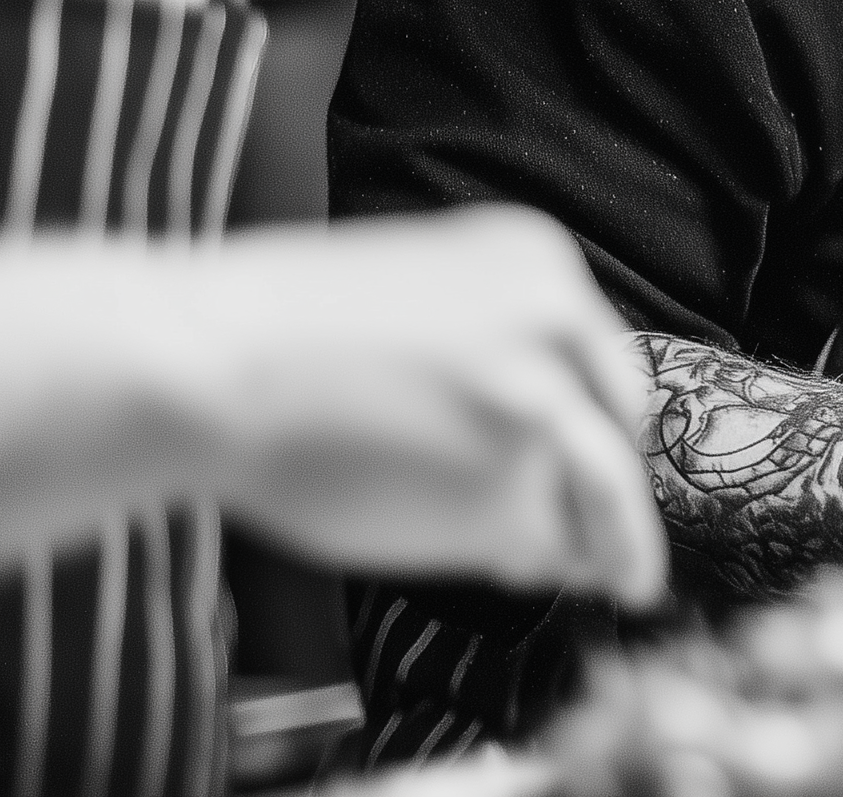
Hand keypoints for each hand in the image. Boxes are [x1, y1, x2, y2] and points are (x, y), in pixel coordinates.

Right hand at [180, 207, 666, 606]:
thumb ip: (488, 347)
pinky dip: (533, 560)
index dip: (606, 420)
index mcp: (538, 260)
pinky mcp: (513, 483)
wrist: (208, 360)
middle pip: (622, 422)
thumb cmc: (272, 335)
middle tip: (633, 547)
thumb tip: (529, 446)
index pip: (600, 356)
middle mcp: (561, 322)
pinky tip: (507, 568)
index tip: (615, 456)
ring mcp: (544, 405)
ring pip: (602, 491)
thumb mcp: (415, 294)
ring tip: (621, 581)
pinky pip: (544, 541)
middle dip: (624, 489)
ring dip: (611, 543)